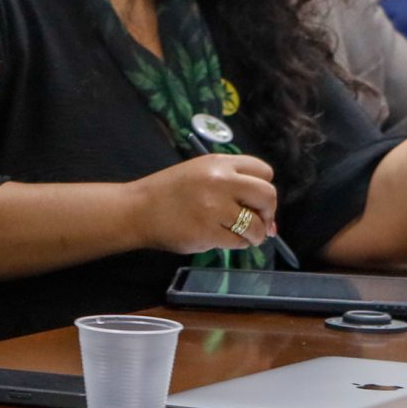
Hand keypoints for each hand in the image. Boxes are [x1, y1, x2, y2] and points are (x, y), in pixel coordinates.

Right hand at [131, 153, 280, 255]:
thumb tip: (265, 213)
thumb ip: (231, 183)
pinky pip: (238, 241)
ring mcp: (215, 207)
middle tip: (259, 223)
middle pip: (267, 195)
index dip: (263, 188)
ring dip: (254, 235)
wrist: (138, 209)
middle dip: (268, 212)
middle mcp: (220, 181)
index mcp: (219, 163)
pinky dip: (237, 244)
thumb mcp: (200, 172)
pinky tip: (223, 239)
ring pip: (256, 224)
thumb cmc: (169, 192)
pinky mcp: (208, 232)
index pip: (263, 170)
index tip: (256, 202)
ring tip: (242, 236)